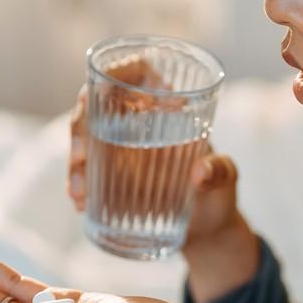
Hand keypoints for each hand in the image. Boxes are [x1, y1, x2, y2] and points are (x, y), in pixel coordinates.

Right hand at [67, 68, 246, 254]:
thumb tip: (201, 173)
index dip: (117, 70)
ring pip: (85, 139)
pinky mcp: (112, 177)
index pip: (138, 72)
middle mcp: (140, 123)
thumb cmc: (220, 194)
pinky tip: (78, 202)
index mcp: (168, 108)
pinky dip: (78, 185)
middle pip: (98, 105)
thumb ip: (220, 171)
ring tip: (79, 192)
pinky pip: (86, 172)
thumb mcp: (227, 179)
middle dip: (81, 127)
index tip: (104, 86)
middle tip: (80, 157)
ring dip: (75, 162)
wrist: (208, 232)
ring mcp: (121, 149)